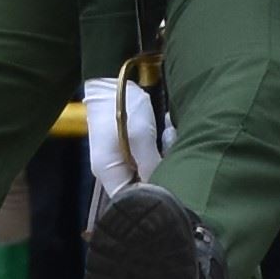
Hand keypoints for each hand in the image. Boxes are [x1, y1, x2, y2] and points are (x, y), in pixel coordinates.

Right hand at [84, 74, 166, 196]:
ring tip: (168, 135)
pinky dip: (160, 148)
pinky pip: (148, 158)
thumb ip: (150, 164)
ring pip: (147, 172)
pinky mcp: (130, 148)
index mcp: (108, 172)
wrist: (114, 77)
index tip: (169, 184)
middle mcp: (112, 171)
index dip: (149, 197)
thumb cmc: (123, 105)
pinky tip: (166, 131)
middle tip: (171, 155)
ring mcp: (121, 159)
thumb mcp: (140, 135)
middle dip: (160, 174)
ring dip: (162, 157)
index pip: (128, 201)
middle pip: (139, 188)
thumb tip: (162, 190)